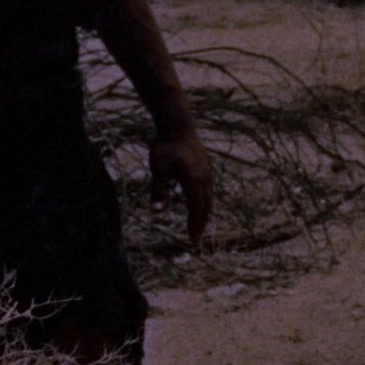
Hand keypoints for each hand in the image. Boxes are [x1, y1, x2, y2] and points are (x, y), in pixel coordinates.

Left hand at [149, 128, 211, 246]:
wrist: (177, 124)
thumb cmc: (165, 146)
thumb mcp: (158, 169)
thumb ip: (159, 191)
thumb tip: (155, 212)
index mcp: (193, 181)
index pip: (196, 210)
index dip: (194, 226)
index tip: (192, 241)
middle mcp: (204, 178)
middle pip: (206, 207)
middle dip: (201, 224)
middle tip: (195, 239)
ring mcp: (207, 171)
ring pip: (209, 198)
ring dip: (204, 214)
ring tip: (198, 225)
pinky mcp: (206, 166)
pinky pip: (209, 189)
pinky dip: (205, 202)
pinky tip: (199, 204)